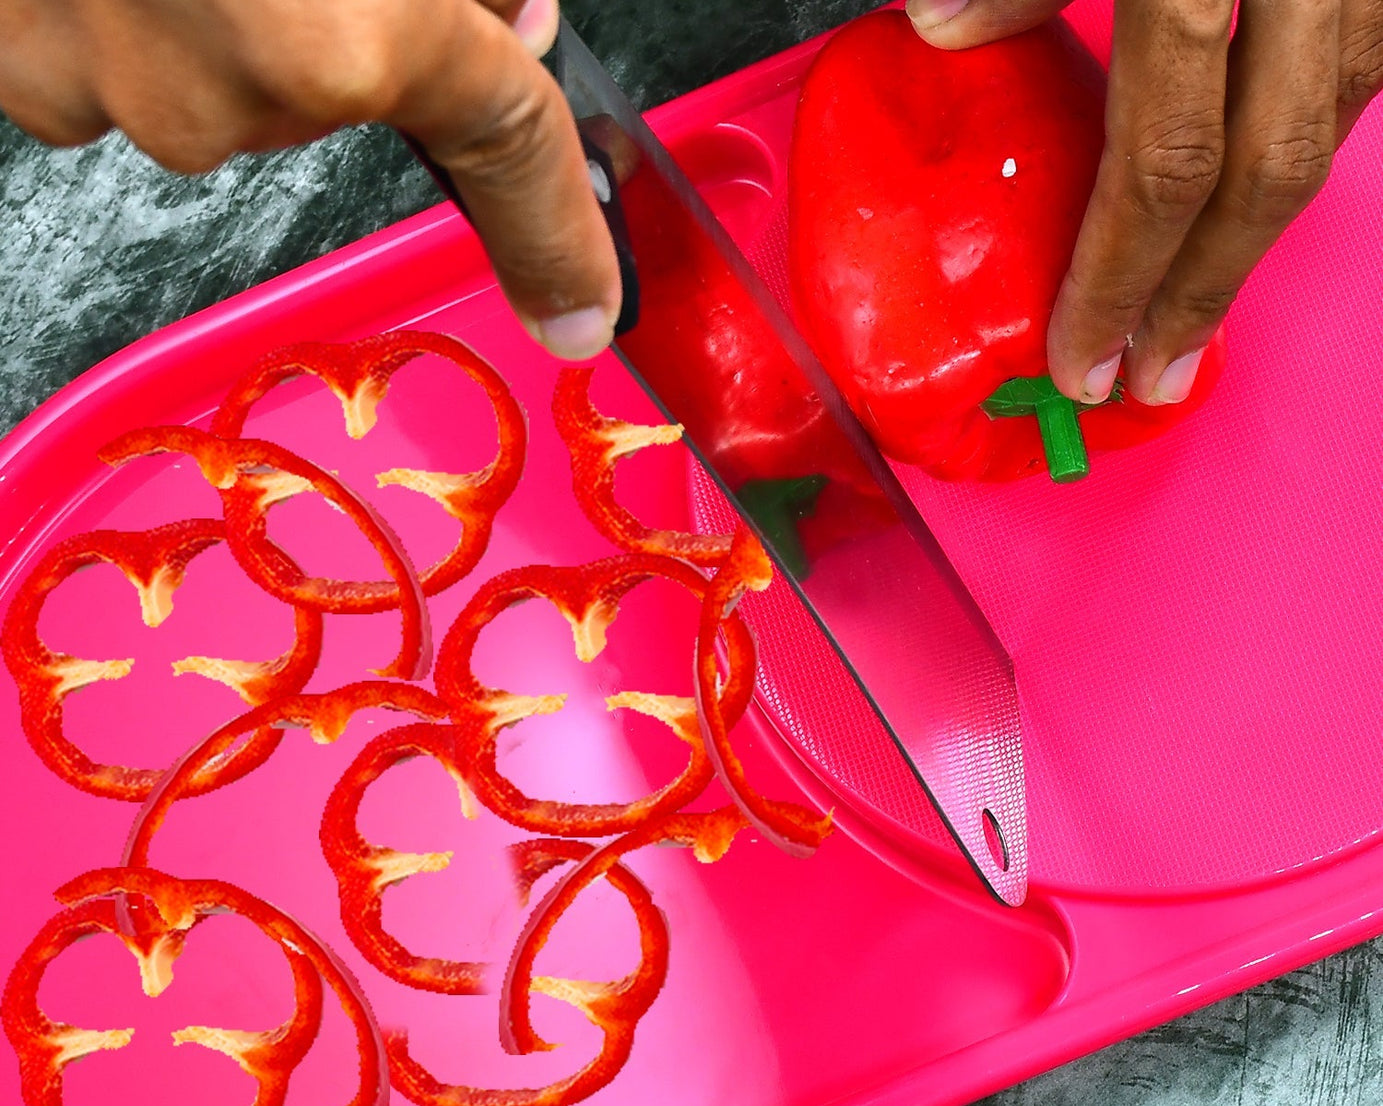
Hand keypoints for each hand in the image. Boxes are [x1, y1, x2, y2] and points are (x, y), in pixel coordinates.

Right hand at [0, 0, 619, 360]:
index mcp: (336, 33)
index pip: (504, 143)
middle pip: (353, 90)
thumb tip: (506, 19)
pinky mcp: (14, 62)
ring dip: (239, 3)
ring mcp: (102, 82)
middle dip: (365, 14)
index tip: (582, 305)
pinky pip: (119, 60)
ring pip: (228, 79)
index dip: (556, 231)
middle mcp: (218, 91)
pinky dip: (138, 4)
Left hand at [907, 0, 1382, 404]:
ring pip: (1335, 125)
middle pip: (1267, 170)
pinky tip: (1256, 185)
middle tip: (1151, 377)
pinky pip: (1366, 64)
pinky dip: (1310, 132)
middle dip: (1205, 292)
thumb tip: (939, 28)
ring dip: (1261, 226)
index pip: (1162, 158)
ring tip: (1196, 306)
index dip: (1119, 276)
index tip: (1081, 363)